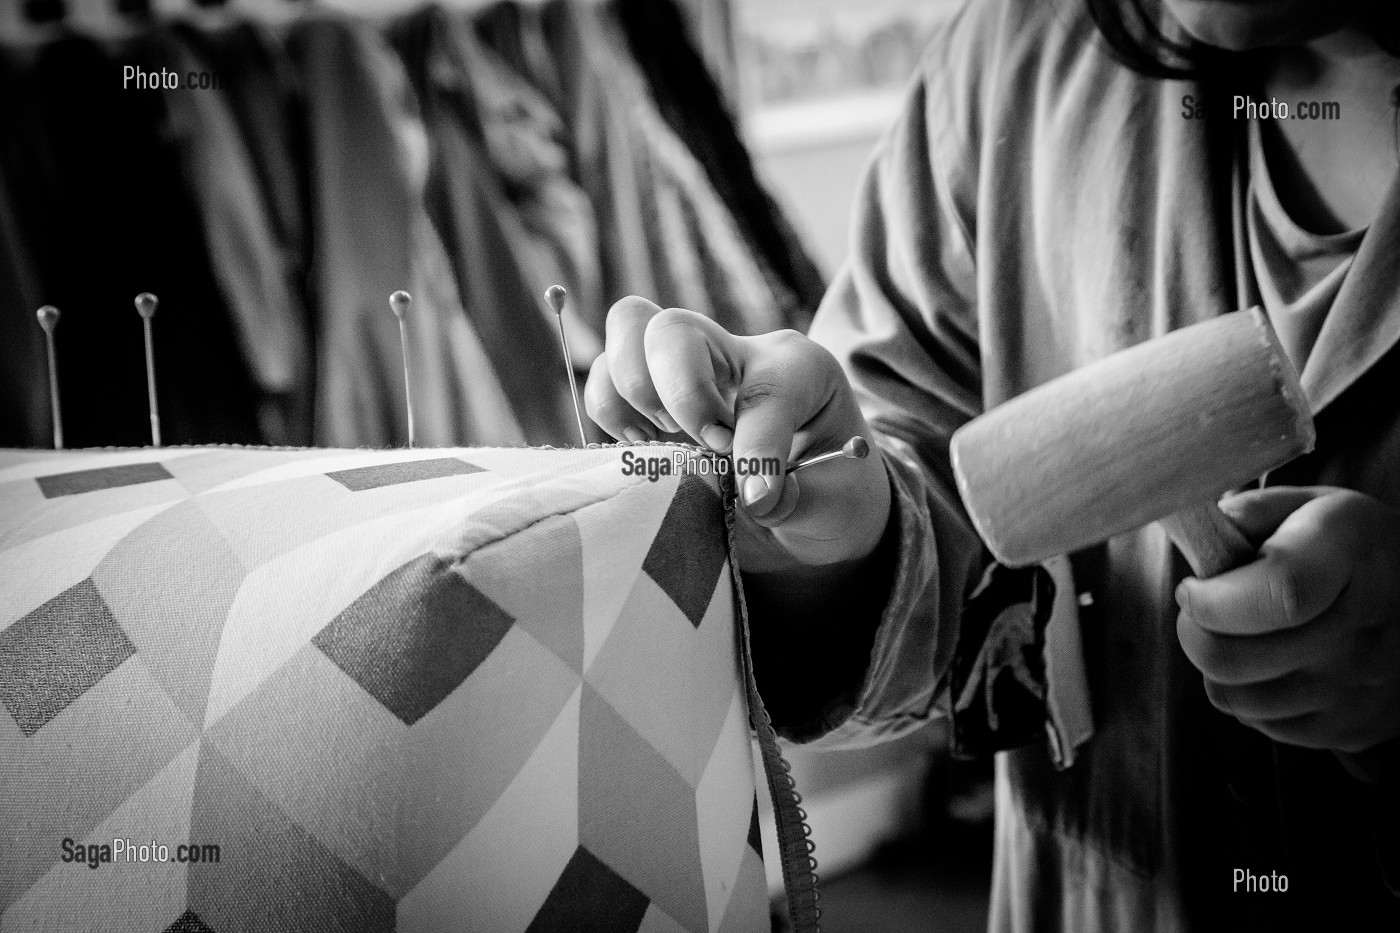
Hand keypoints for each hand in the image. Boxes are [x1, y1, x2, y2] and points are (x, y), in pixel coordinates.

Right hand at [583, 296, 891, 571]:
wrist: (816, 506)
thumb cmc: (829, 498)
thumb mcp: (834, 505)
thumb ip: (794, 499)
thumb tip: (747, 496)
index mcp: (800, 370)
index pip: (765, 392)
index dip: (756, 450)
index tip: (759, 498)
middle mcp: (738, 354)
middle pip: (673, 329)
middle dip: (676, 394)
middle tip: (705, 446)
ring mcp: (689, 368)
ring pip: (629, 328)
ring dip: (632, 394)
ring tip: (665, 443)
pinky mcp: (653, 396)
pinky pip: (605, 378)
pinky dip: (610, 413)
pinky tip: (647, 448)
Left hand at [1175, 487, 1399, 753]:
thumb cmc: (1350, 547)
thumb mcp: (1309, 505)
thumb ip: (1251, 511)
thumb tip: (1206, 532)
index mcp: (1349, 556)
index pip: (1275, 594)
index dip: (1213, 598)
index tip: (1194, 587)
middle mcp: (1361, 630)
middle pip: (1234, 658)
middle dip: (1195, 632)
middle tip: (1203, 611)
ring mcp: (1359, 687)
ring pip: (1236, 699)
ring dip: (1217, 669)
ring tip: (1238, 636)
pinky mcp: (1352, 728)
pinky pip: (1262, 724)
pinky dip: (1248, 697)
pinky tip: (1268, 665)